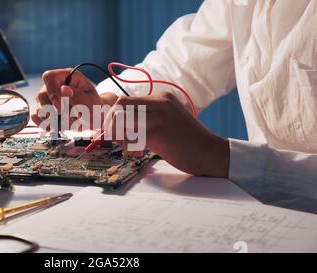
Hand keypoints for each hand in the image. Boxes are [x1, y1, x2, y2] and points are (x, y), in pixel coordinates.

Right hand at [31, 68, 117, 127]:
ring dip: (54, 121)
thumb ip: (79, 96)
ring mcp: (46, 98)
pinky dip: (47, 125)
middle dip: (57, 112)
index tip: (63, 108)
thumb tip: (64, 89)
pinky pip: (36, 118)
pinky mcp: (43, 110)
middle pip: (42, 95)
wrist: (93, 117)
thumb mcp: (91, 101)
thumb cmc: (93, 106)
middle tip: (71, 118)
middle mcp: (53, 86)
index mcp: (66, 76)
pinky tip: (59, 126)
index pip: (50, 77)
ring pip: (38, 109)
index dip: (54, 93)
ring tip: (69, 123)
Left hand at [104, 92, 229, 177]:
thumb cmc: (188, 141)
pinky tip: (136, 152)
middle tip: (116, 139)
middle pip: (120, 107)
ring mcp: (160, 116)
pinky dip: (128, 146)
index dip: (114, 116)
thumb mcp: (168, 119)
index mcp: (162, 97)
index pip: (126, 100)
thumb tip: (121, 123)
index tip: (113, 129)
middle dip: (112, 124)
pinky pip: (132, 137)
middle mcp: (160, 102)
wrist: (210, 153)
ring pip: (123, 121)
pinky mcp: (159, 133)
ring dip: (119, 137)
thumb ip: (149, 117)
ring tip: (129, 147)